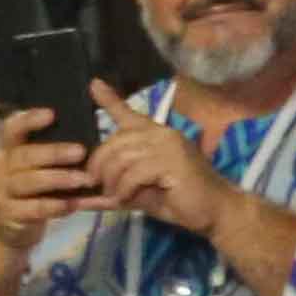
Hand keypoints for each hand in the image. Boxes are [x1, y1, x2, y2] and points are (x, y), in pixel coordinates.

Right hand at [0, 106, 94, 247]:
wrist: (7, 231)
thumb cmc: (30, 192)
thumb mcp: (33, 169)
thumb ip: (50, 150)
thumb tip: (86, 129)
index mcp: (8, 152)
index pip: (12, 129)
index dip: (29, 120)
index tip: (51, 114)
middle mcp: (1, 169)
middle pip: (24, 156)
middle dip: (53, 153)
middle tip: (80, 151)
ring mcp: (1, 193)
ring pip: (28, 182)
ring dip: (58, 179)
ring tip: (83, 180)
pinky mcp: (9, 215)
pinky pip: (33, 209)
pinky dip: (55, 206)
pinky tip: (73, 204)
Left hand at [77, 82, 216, 231]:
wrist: (213, 210)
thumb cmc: (176, 200)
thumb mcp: (137, 191)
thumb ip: (112, 187)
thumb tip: (81, 195)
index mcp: (154, 135)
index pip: (129, 113)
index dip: (110, 99)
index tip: (93, 84)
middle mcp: (161, 133)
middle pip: (114, 141)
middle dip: (99, 167)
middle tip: (99, 187)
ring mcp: (169, 144)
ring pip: (122, 157)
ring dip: (112, 181)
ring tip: (116, 196)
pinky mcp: (173, 160)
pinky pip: (134, 172)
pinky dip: (124, 188)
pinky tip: (127, 198)